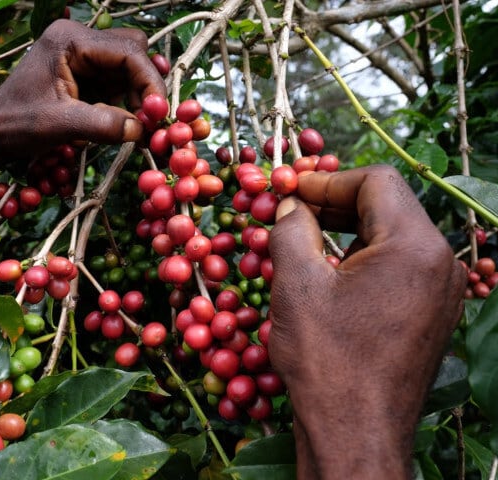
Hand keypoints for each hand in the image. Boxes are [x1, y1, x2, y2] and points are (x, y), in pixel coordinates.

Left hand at [0, 20, 165, 313]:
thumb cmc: (15, 125)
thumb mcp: (59, 125)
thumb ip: (102, 123)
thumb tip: (142, 129)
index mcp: (69, 40)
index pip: (126, 52)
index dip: (149, 81)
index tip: (160, 112)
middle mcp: (78, 41)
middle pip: (133, 53)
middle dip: (147, 85)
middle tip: (154, 119)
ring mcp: (82, 58)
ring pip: (129, 69)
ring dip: (141, 96)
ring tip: (144, 125)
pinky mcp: (85, 76)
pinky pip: (119, 84)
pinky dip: (130, 102)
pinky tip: (131, 122)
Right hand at [268, 165, 465, 478]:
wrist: (356, 431)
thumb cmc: (327, 359)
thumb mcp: (297, 283)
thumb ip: (292, 228)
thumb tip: (289, 205)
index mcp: (415, 246)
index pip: (375, 182)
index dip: (327, 181)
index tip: (291, 192)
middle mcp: (442, 262)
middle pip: (388, 207)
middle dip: (336, 204)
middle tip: (293, 213)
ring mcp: (444, 290)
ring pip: (394, 236)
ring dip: (349, 231)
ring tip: (307, 242)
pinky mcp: (434, 312)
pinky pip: (401, 266)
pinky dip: (365, 258)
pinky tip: (332, 274)